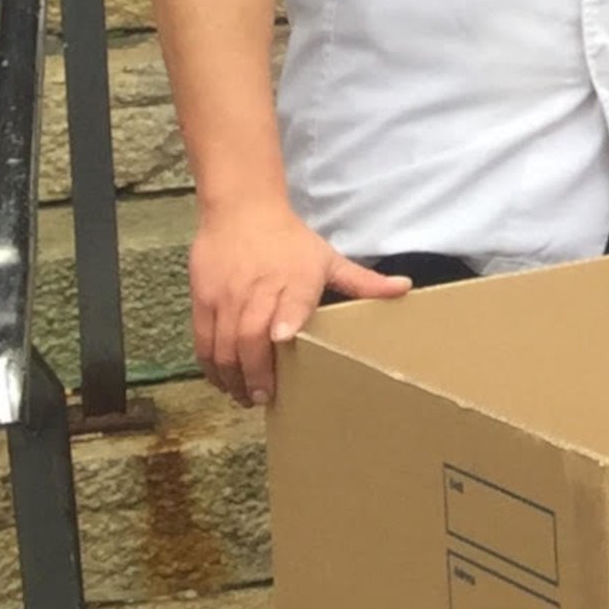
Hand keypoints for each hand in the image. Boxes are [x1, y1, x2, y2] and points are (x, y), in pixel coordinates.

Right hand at [187, 197, 409, 406]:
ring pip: (223, 345)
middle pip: (250, 336)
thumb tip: (405, 288)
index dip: (285, 322)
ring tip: (246, 397)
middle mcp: (258, 290)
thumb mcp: (328, 258)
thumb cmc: (289, 240)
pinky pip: (203, 340)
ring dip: (233, 377)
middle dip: (256, 372)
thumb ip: (362, 281)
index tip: (284, 340)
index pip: (289, 302)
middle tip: (265, 397)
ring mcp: (227, 297)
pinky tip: (224, 381)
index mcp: (295, 280)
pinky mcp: (203, 300)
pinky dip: (211, 365)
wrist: (242, 210)